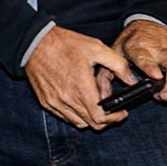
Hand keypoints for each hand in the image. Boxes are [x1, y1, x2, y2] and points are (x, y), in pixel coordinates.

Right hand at [25, 25, 141, 128]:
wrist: (34, 42)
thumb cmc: (64, 44)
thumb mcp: (96, 48)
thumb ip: (118, 65)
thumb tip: (132, 79)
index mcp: (82, 89)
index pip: (101, 119)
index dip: (115, 118)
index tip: (122, 112)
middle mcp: (67, 100)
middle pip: (91, 124)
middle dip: (106, 120)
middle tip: (112, 110)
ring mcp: (55, 102)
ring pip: (78, 122)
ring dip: (90, 118)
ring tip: (95, 105)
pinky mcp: (46, 101)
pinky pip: (64, 116)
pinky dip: (74, 114)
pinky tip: (78, 101)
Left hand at [113, 19, 166, 102]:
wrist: (150, 25)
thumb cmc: (131, 43)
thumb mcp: (114, 54)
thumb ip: (106, 76)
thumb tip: (105, 97)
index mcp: (138, 46)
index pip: (144, 56)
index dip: (150, 67)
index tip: (155, 76)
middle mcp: (160, 49)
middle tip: (161, 96)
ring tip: (164, 96)